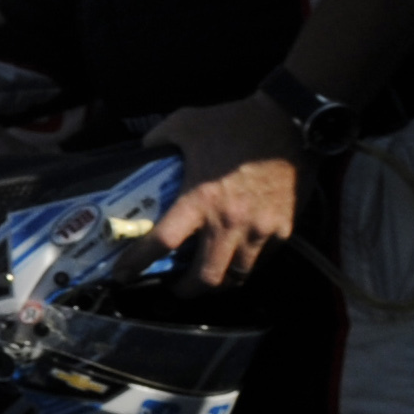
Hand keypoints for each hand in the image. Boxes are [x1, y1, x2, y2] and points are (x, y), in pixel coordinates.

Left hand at [148, 96, 301, 289]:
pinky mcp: (284, 230)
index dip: (138, 263)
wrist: (291, 123)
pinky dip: (245, 266)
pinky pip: (262, 261)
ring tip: (206, 278)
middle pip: (205, 277)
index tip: (122, 275)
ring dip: (218, 283)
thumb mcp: (185, 123)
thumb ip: (158, 141)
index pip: (163, 242)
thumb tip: (141, 153)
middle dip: (185, 290)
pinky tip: (236, 259)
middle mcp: (228, 222)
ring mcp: (259, 230)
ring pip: (237, 277)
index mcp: (199, 198)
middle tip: (174, 287)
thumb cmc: (235, 123)